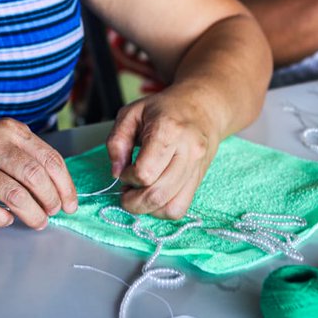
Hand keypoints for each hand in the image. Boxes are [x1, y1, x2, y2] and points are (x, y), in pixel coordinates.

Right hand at [0, 119, 77, 229]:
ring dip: (32, 214)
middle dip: (51, 200)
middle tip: (53, 212)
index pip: (49, 159)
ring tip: (37, 221)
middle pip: (35, 176)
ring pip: (15, 195)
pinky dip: (1, 218)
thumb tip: (59, 186)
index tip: (70, 203)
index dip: (65, 185)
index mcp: (10, 130)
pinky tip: (6, 219)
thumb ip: (28, 153)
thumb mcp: (1, 135)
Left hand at [105, 88, 224, 219]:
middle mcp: (187, 152)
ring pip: (170, 207)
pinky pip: (180, 208)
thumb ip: (116, 141)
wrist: (201, 108)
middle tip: (126, 190)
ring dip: (147, 208)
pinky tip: (153, 195)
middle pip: (157, 195)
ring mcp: (196, 168)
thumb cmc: (163, 109)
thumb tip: (116, 172)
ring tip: (139, 193)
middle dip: (133, 201)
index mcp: (168, 131)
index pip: (144, 172)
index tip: (124, 169)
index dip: (127, 177)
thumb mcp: (130, 113)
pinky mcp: (199, 180)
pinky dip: (162, 210)